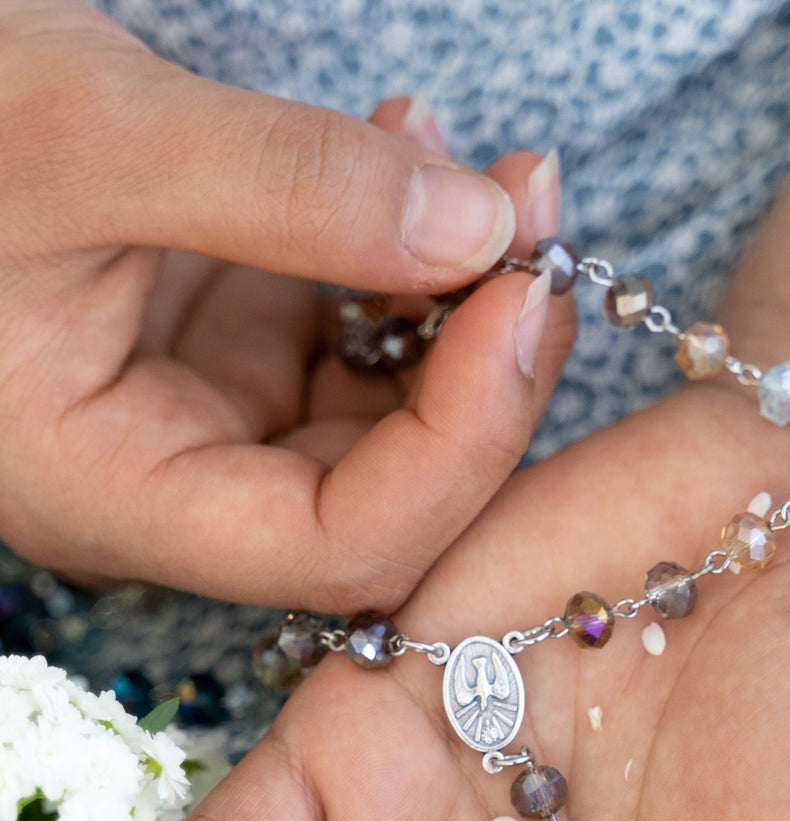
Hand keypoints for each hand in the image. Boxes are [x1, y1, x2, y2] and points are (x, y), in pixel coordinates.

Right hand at [0, 1, 570, 607]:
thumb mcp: (84, 132)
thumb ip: (286, 187)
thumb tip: (482, 226)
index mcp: (115, 493)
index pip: (336, 546)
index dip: (458, 448)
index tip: (523, 298)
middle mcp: (171, 484)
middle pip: (383, 494)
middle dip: (483, 367)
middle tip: (532, 210)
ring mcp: (200, 418)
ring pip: (379, 414)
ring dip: (453, 300)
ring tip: (480, 162)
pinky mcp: (218, 349)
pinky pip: (345, 332)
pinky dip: (399, 254)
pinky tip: (410, 154)